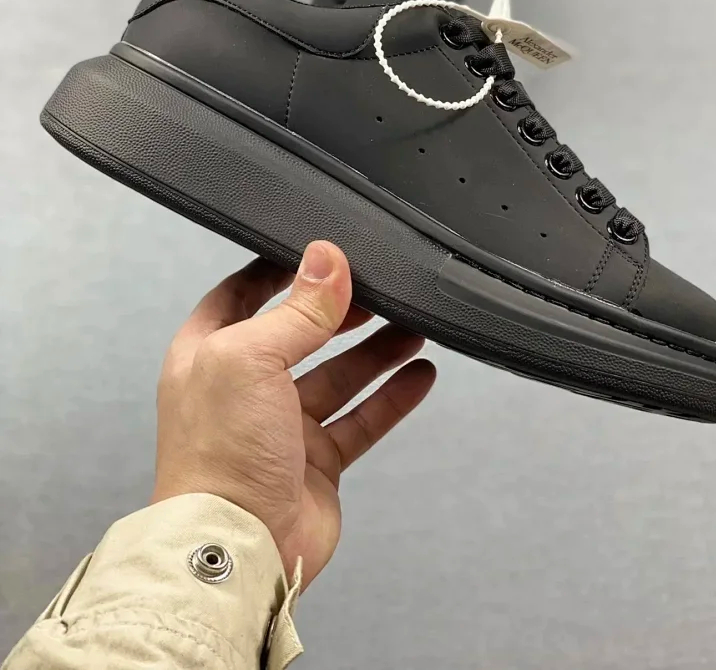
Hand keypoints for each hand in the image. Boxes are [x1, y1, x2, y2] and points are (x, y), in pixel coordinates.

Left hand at [151, 241, 435, 586]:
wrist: (238, 549)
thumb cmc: (221, 455)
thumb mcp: (252, 359)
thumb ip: (297, 309)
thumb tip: (327, 259)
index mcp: (209, 354)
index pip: (244, 294)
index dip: (280, 270)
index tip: (321, 252)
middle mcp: (243, 388)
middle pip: (299, 332)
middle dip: (339, 309)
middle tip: (380, 287)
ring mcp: (281, 426)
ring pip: (338, 374)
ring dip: (376, 349)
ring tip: (413, 323)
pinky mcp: (317, 461)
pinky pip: (362, 419)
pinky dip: (392, 397)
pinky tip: (419, 374)